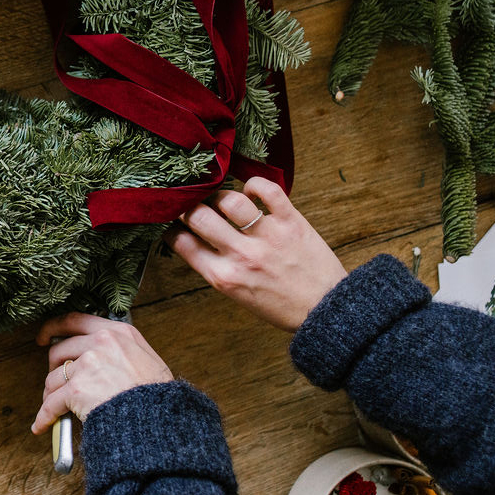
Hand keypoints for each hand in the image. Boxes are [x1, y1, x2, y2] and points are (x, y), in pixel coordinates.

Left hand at [32, 313, 172, 432]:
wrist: (159, 419)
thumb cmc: (156, 395)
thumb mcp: (146, 358)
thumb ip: (121, 349)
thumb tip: (95, 352)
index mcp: (118, 332)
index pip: (76, 320)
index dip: (54, 327)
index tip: (44, 337)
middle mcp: (101, 343)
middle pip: (59, 351)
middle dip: (54, 369)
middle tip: (55, 382)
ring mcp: (88, 365)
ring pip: (53, 379)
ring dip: (51, 395)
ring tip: (56, 408)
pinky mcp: (77, 389)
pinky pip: (52, 404)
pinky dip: (44, 416)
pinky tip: (42, 424)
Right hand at [163, 177, 347, 332]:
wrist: (324, 310)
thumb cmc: (280, 305)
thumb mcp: (237, 294)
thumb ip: (215, 268)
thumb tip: (194, 239)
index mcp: (224, 277)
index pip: (182, 243)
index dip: (170, 227)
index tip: (171, 221)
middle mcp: (242, 255)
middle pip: (198, 217)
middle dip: (189, 207)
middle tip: (193, 205)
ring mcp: (267, 237)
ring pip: (229, 200)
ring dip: (220, 195)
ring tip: (222, 199)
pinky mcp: (291, 222)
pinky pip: (267, 190)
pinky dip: (255, 185)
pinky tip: (251, 191)